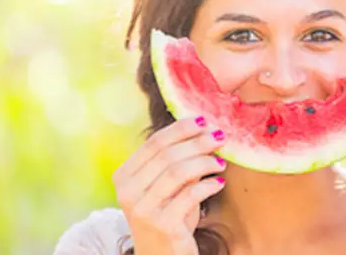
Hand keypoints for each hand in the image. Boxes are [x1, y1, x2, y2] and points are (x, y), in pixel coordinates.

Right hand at [112, 116, 226, 254]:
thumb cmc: (168, 218)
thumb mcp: (167, 188)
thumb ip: (177, 163)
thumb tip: (204, 131)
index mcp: (124, 176)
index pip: (154, 143)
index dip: (181, 128)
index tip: (204, 121)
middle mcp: (128, 192)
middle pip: (167, 154)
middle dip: (198, 142)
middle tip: (220, 138)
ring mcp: (142, 210)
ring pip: (179, 172)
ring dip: (205, 162)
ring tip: (221, 163)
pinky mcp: (162, 225)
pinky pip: (191, 195)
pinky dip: (208, 185)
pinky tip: (219, 183)